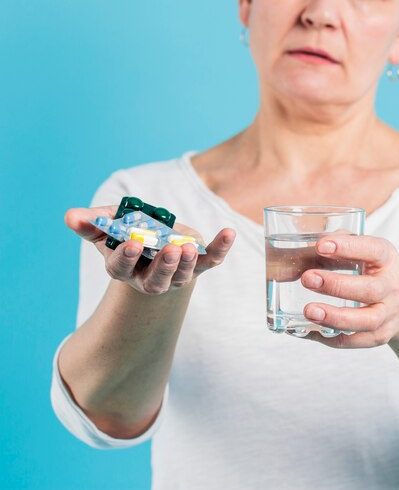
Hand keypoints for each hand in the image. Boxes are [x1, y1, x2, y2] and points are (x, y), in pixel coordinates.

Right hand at [65, 206, 235, 294]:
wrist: (158, 243)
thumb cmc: (130, 233)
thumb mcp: (109, 226)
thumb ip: (92, 222)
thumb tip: (71, 216)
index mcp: (126, 267)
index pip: (121, 267)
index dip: (126, 257)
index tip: (132, 244)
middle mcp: (151, 276)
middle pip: (156, 280)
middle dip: (163, 266)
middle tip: (170, 250)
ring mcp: (177, 272)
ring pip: (182, 275)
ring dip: (187, 262)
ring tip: (190, 246)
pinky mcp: (198, 263)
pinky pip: (211, 259)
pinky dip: (221, 247)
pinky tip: (228, 232)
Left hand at [299, 235, 398, 348]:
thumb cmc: (380, 270)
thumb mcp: (369, 250)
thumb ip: (343, 244)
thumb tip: (310, 245)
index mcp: (387, 259)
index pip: (372, 250)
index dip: (347, 247)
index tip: (321, 246)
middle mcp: (391, 287)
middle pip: (368, 289)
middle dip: (335, 285)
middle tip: (307, 278)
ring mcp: (388, 314)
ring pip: (364, 321)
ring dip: (335, 317)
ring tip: (309, 311)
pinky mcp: (380, 335)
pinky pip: (355, 341)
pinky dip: (330, 338)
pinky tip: (309, 331)